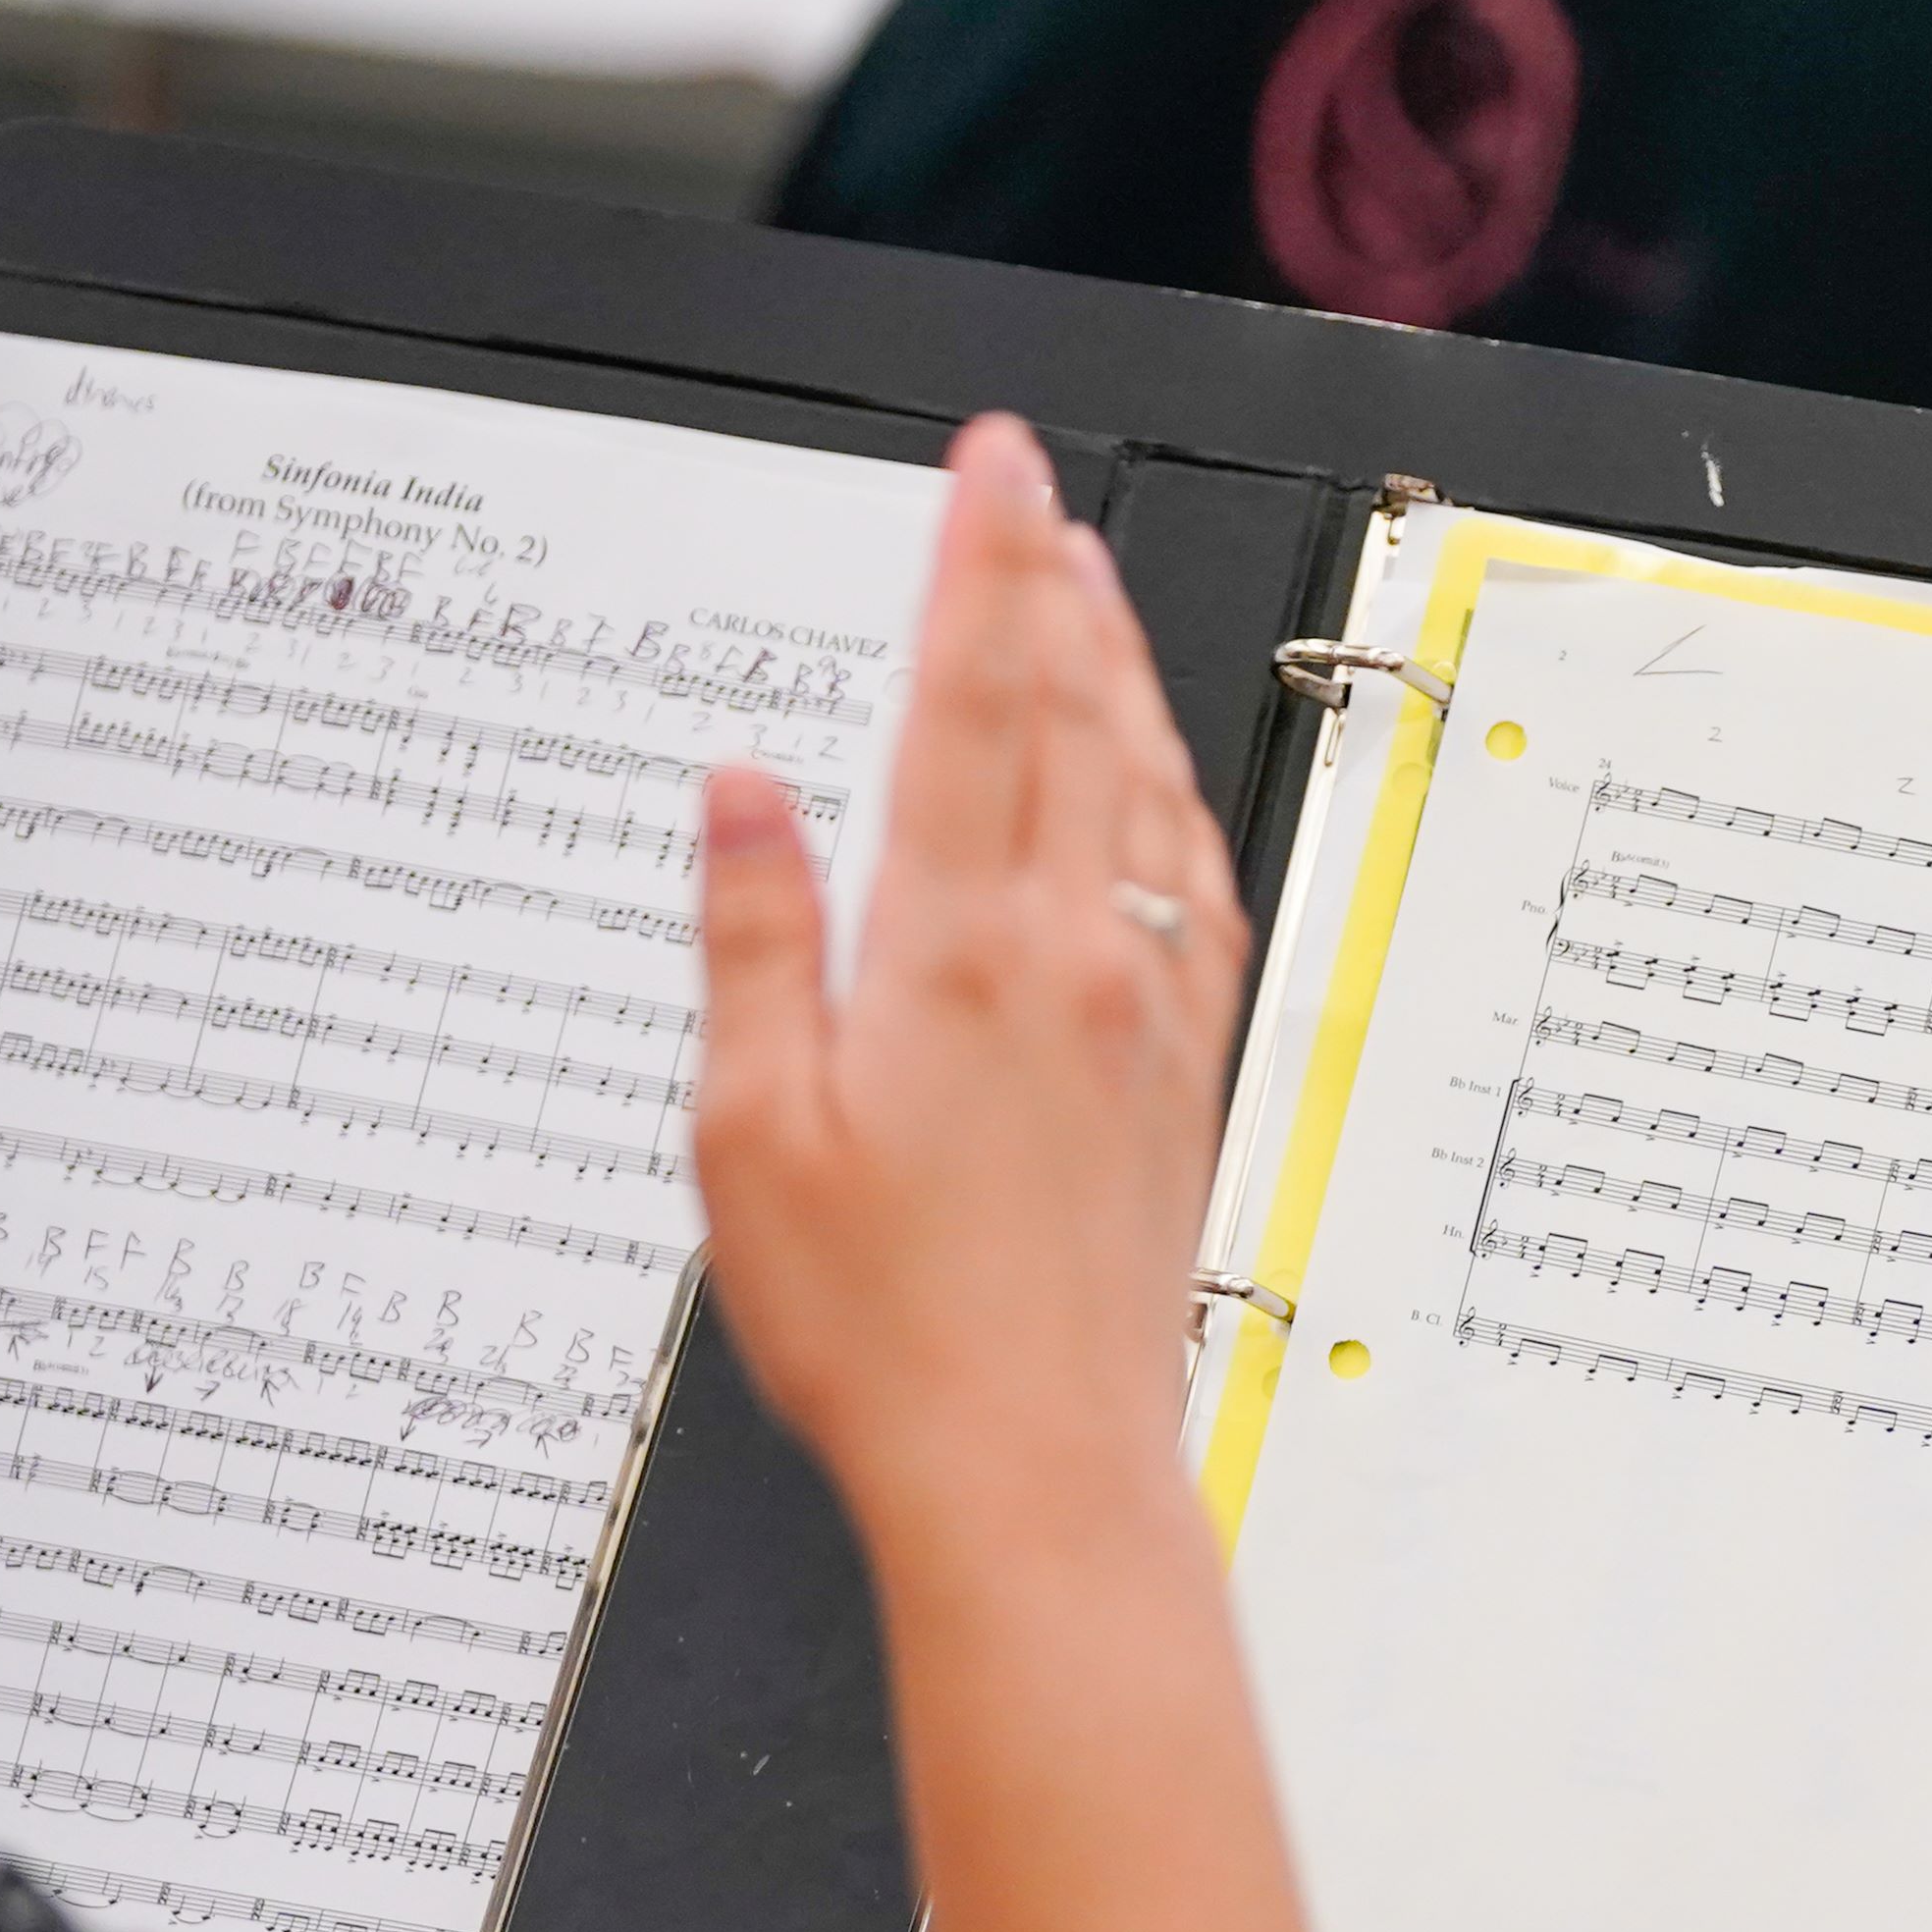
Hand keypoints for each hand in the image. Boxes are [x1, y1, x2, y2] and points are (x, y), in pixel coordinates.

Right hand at [690, 416, 1250, 1529]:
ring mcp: (1143, 1009)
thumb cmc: (886, 1329)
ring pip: (1142, 787)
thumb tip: (744, 790)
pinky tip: (1152, 780)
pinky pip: (1187, 883)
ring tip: (1085, 586)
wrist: (1036, 1464)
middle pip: (1073, 717)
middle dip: (1047, 582)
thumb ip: (753, 939)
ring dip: (1114, 670)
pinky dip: (1164, 793)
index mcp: (958, 952)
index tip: (987, 467)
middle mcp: (1073, 957)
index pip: (974, 702)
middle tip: (1031, 487)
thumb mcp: (751, 1133)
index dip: (978, 565)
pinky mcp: (1180, 1069)